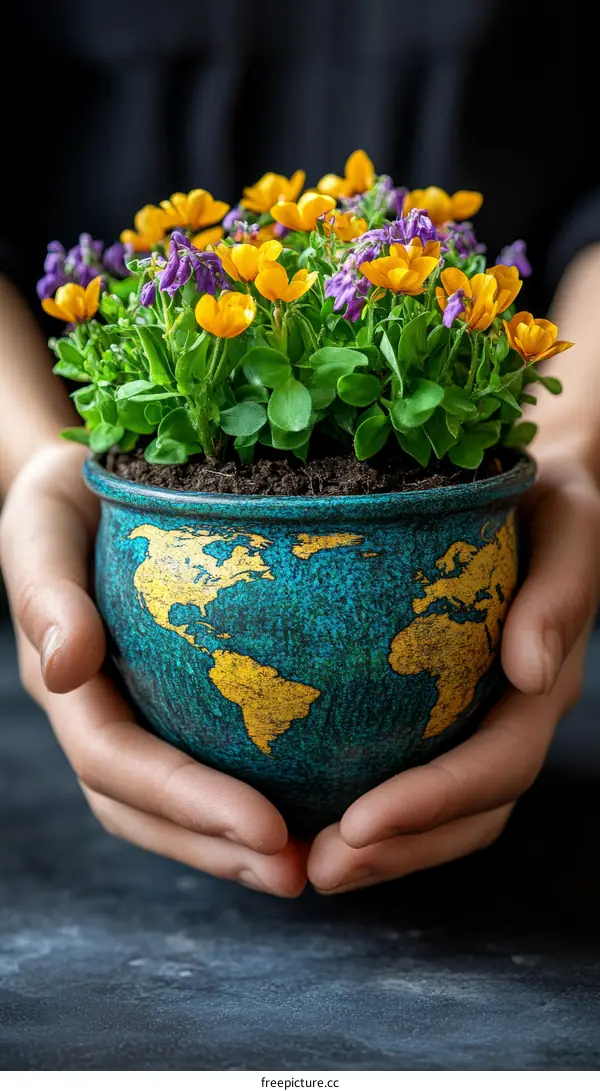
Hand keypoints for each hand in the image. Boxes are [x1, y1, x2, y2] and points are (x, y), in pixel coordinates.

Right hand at [0, 444, 305, 896]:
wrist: (82, 484)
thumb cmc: (60, 497)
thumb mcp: (40, 526)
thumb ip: (45, 592)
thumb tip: (67, 664)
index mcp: (66, 686)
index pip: (116, 763)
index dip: (186, 803)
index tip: (267, 828)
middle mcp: (97, 714)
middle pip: (145, 809)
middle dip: (216, 849)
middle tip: (299, 874)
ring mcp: (133, 714)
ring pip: (174, 805)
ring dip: (234, 845)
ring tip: (310, 863)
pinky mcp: (171, 701)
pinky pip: (207, 760)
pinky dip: (253, 793)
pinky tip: (313, 800)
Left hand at [308, 456, 599, 893]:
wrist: (539, 490)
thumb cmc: (550, 497)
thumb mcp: (568, 524)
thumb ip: (562, 593)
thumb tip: (533, 669)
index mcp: (542, 683)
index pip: (498, 764)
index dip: (434, 803)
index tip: (359, 824)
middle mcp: (512, 715)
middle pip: (468, 814)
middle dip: (399, 851)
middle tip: (319, 869)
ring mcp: (479, 719)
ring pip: (442, 814)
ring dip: (380, 851)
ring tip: (306, 863)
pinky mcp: (443, 710)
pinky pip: (410, 774)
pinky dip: (368, 809)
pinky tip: (307, 813)